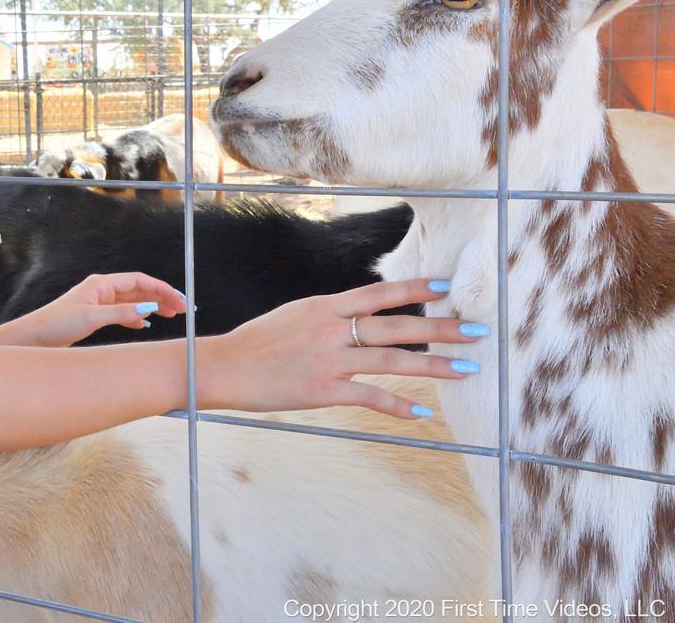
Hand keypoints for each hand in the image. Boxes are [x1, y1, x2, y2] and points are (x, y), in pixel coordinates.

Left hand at [21, 272, 188, 347]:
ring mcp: (98, 303)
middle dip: (162, 297)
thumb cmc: (56, 324)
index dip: (162, 289)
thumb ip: (121, 313)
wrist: (33, 338)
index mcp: (101, 284)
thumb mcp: (92, 318)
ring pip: (133, 301)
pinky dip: (137, 317)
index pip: (139, 281)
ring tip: (171, 315)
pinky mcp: (94, 316)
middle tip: (183, 309)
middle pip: (139, 289)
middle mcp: (101, 290)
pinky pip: (123, 313)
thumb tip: (149, 307)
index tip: (179, 300)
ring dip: (152, 306)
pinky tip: (146, 325)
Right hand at [198, 278, 483, 418]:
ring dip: (432, 365)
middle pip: (396, 327)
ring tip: (465, 369)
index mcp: (323, 307)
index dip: (415, 290)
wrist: (223, 367)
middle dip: (441, 328)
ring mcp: (329, 360)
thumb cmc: (256, 343)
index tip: (447, 287)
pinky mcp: (323, 390)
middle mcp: (331, 329)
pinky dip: (398, 406)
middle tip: (477, 332)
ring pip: (391, 360)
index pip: (378, 294)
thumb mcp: (293, 316)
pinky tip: (422, 413)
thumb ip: (327, 316)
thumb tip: (357, 316)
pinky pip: (369, 397)